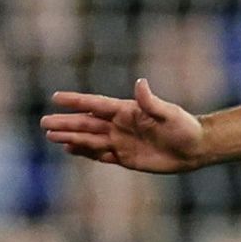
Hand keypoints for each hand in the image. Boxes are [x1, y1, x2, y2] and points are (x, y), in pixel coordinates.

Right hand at [39, 78, 206, 172]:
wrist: (196, 149)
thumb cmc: (185, 128)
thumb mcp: (169, 113)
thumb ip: (151, 102)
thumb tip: (140, 83)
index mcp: (127, 111)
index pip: (96, 104)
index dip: (77, 101)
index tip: (56, 97)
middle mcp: (121, 125)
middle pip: (87, 123)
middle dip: (66, 123)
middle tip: (44, 123)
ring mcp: (122, 141)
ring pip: (90, 139)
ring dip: (71, 138)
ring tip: (51, 136)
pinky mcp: (126, 158)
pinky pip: (101, 155)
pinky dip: (86, 152)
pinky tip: (70, 150)